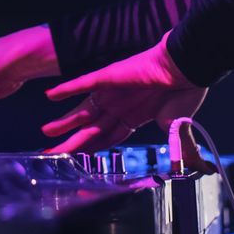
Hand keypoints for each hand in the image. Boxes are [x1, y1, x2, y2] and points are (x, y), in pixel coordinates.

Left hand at [41, 35, 205, 153]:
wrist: (188, 66)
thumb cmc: (185, 92)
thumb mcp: (178, 128)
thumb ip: (176, 147)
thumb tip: (184, 167)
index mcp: (133, 118)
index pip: (106, 139)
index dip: (90, 151)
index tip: (75, 162)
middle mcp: (118, 107)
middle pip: (89, 131)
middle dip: (71, 144)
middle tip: (51, 155)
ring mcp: (112, 93)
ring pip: (82, 112)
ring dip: (64, 122)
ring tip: (45, 133)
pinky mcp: (109, 77)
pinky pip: (83, 84)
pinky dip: (66, 90)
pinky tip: (50, 95)